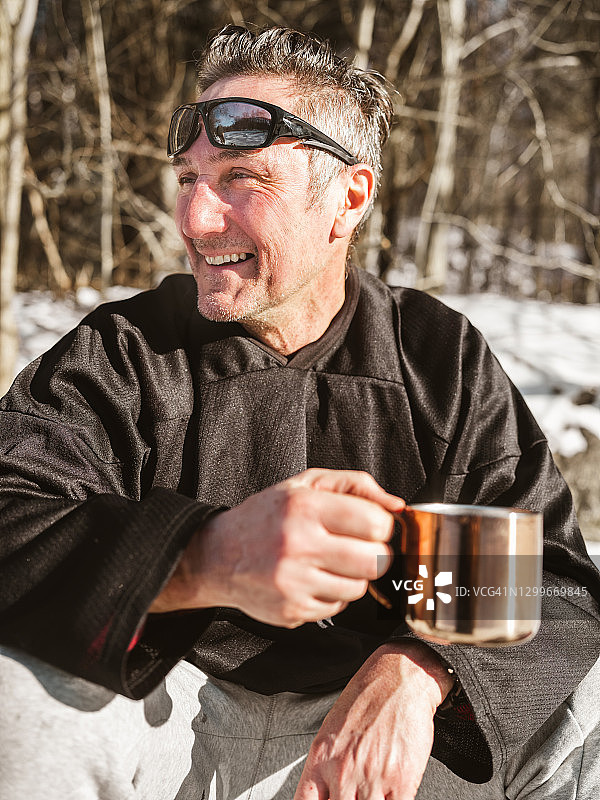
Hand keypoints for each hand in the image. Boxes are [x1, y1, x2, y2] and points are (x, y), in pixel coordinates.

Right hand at [149, 468, 403, 624]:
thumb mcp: (305, 485)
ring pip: (359, 588)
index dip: (383, 526)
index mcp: (304, 508)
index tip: (373, 526)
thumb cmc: (266, 517)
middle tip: (361, 547)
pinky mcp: (291, 611)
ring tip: (331, 562)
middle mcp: (298, 545)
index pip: (375, 523)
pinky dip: (333, 595)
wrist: (216, 556)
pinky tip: (313, 579)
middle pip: (375, 561)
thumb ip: (355, 485)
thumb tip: (397, 506)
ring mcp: (294, 583)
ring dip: (354, 576)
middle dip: (376, 554)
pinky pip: (337, 608)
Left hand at [294, 641, 454, 799]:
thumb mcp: (332, 730)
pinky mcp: (401, 781)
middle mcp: (342, 771)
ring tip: (371, 794)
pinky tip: (388, 796)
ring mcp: (371, 778)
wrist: (399, 678)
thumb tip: (325, 795)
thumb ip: (325, 768)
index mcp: (321, 757)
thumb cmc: (368, 699)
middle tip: (353, 795)